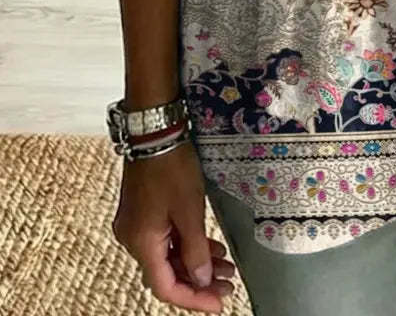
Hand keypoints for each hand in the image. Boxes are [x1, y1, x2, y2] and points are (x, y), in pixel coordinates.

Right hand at [112, 139, 235, 312]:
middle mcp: (132, 240)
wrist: (154, 131)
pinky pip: (166, 240)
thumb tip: (202, 281)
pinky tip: (212, 247)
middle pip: (167, 273)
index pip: (166, 286)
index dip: (194, 298)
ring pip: (168, 256)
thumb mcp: (190, 210)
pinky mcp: (143, 212)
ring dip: (196, 263)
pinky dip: (187, 245)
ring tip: (227, 267)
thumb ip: (195, 250)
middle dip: (199, 281)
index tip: (220, 303)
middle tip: (230, 284)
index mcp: (141, 244)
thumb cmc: (172, 168)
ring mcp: (136, 226)